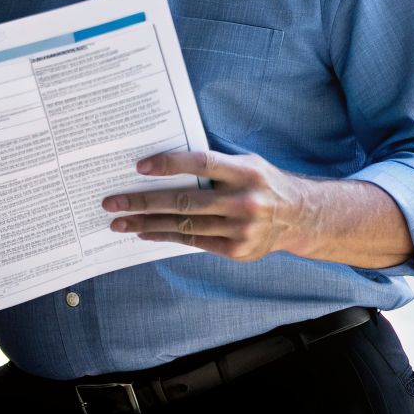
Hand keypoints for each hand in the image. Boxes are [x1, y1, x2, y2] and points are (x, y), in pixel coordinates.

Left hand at [103, 151, 307, 261]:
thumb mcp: (249, 164)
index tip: (140, 167)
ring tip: (119, 222)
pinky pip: (193, 241)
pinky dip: (166, 236)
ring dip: (147, 223)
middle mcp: (244, 201)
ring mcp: (240, 229)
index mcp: (246, 172)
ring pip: (184, 225)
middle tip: (112, 202)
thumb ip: (216, 166)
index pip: (201, 163)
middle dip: (143, 202)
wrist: (301, 217)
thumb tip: (167, 165)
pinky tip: (145, 232)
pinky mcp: (236, 250)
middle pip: (184, 200)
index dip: (169, 164)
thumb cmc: (265, 184)